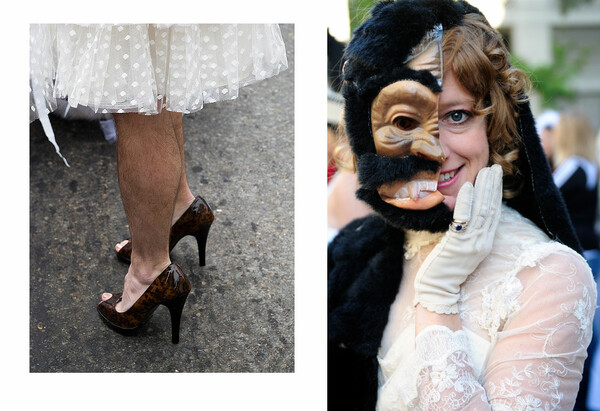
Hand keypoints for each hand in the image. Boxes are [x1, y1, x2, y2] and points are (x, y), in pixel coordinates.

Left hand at [413, 164, 502, 313]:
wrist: (437, 289)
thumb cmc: (443, 268)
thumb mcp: (459, 247)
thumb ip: (464, 231)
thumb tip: (463, 214)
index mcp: (484, 242)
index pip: (494, 213)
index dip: (496, 193)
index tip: (496, 176)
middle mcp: (482, 242)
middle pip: (492, 209)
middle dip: (494, 186)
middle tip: (495, 167)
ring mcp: (472, 243)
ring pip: (482, 211)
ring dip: (484, 189)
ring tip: (485, 171)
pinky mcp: (458, 245)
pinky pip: (464, 219)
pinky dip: (466, 202)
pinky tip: (467, 187)